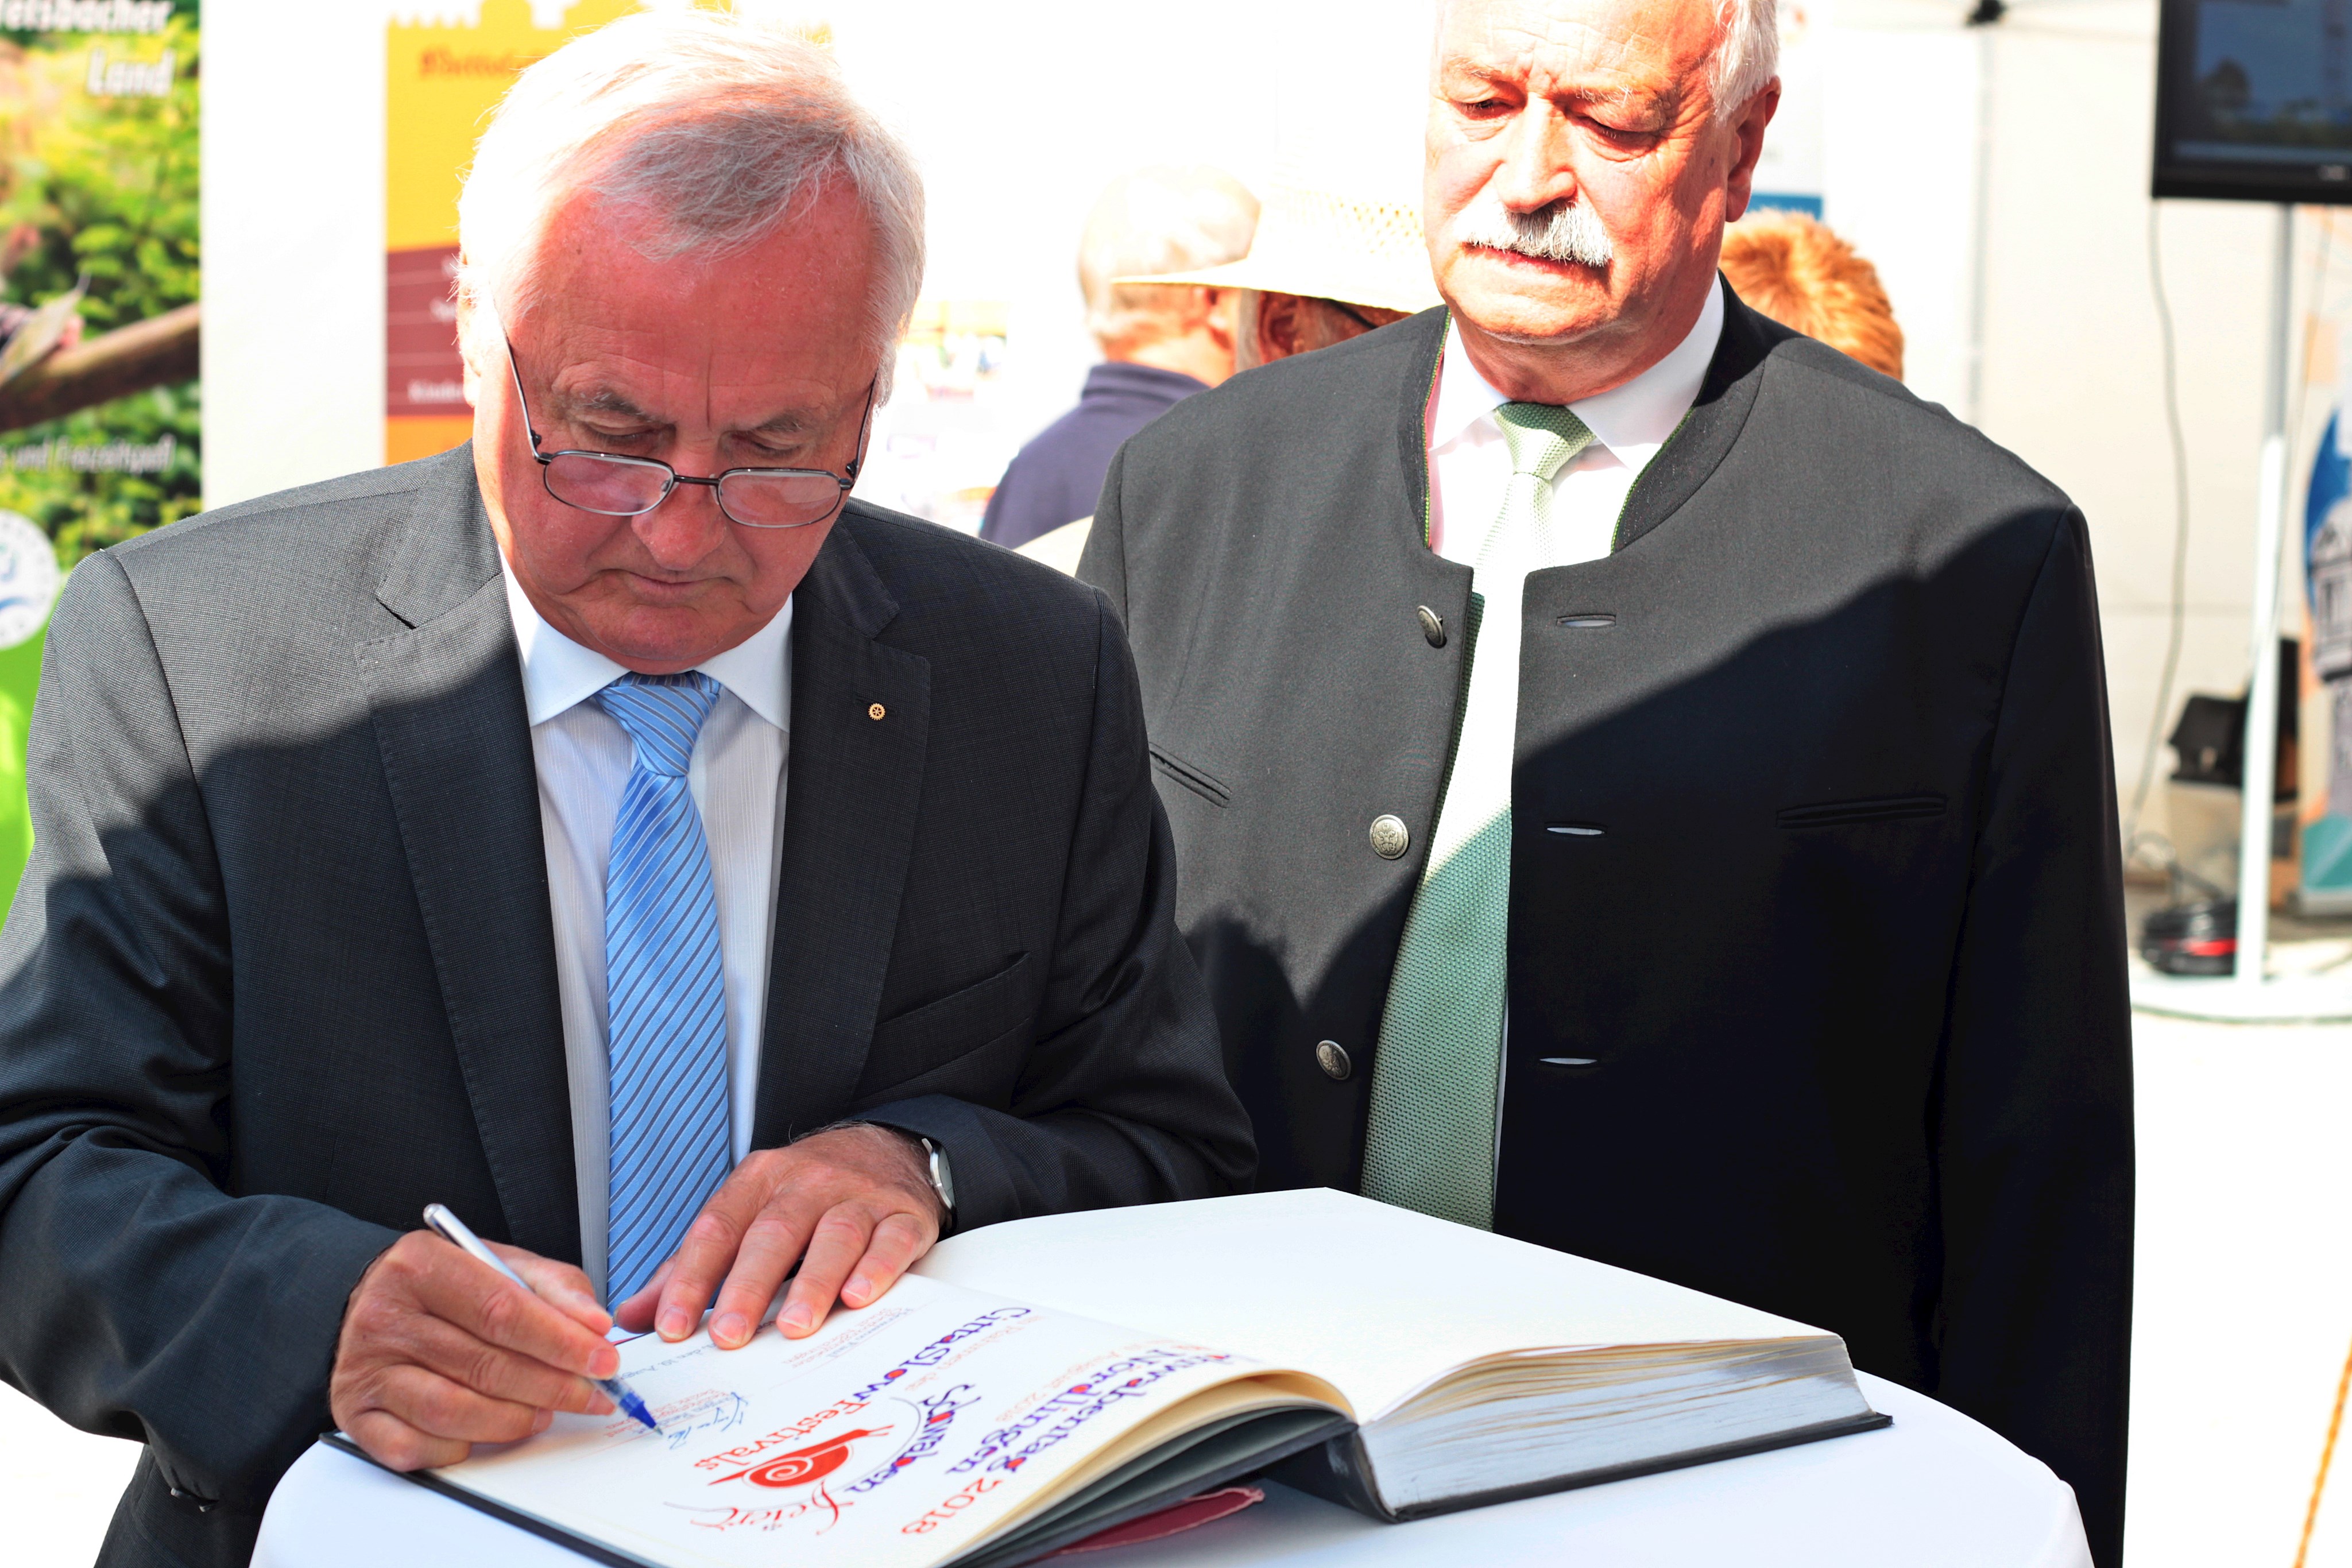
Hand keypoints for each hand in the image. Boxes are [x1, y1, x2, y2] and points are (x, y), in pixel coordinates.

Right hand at [331, 1230, 619, 1470]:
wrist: (369, 1301)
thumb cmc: (445, 1285)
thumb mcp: (501, 1263)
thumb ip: (553, 1286)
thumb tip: (594, 1324)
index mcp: (422, 1265)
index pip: (503, 1310)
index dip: (561, 1341)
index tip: (603, 1360)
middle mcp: (386, 1316)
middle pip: (484, 1364)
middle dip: (551, 1387)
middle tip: (591, 1396)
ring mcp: (367, 1369)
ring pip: (453, 1411)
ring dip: (514, 1421)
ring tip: (546, 1413)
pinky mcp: (355, 1414)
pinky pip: (415, 1448)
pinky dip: (460, 1448)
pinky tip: (487, 1432)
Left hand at [615, 1124, 944, 1349]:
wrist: (888, 1146)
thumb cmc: (808, 1193)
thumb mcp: (747, 1213)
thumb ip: (691, 1265)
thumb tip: (634, 1315)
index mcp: (759, 1180)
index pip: (717, 1228)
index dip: (690, 1278)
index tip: (671, 1326)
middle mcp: (808, 1182)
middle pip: (773, 1232)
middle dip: (748, 1286)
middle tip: (729, 1334)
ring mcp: (859, 1196)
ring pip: (834, 1235)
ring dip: (813, 1282)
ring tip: (794, 1325)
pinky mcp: (903, 1215)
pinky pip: (892, 1240)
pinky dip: (876, 1268)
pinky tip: (859, 1296)